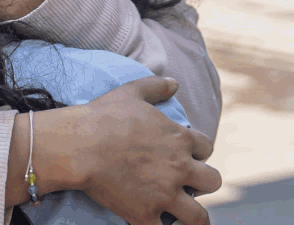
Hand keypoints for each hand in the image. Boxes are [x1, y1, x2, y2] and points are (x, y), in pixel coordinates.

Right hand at [76, 77, 221, 224]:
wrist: (80, 145)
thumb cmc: (103, 116)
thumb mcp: (131, 92)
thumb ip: (156, 86)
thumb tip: (174, 83)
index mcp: (179, 138)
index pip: (206, 148)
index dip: (197, 152)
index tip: (186, 155)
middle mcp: (179, 168)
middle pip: (212, 181)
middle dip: (203, 183)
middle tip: (188, 184)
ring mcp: (165, 194)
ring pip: (198, 216)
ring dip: (195, 217)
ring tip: (186, 217)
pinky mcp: (146, 214)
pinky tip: (154, 224)